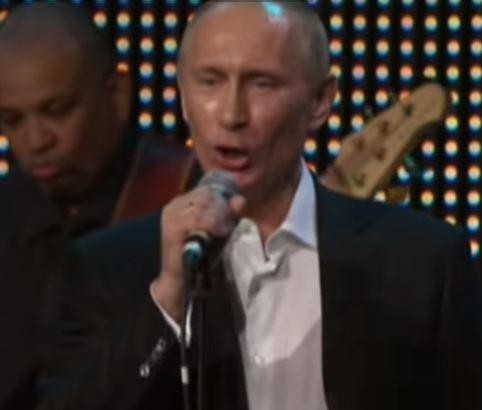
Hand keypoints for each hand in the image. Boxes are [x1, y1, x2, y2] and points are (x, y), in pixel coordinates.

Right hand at [152, 185, 245, 321]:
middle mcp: (174, 205)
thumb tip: (241, 200)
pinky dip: (213, 224)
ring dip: (219, 216)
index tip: (233, 213)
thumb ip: (228, 214)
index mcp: (182, 202)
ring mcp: (172, 215)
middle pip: (205, 196)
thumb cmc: (199, 252)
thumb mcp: (217, 229)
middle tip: (230, 224)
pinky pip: (197, 218)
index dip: (223, 199)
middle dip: (222, 208)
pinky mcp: (173, 227)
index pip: (206, 190)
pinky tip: (221, 232)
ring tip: (226, 230)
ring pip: (203, 205)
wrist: (180, 277)